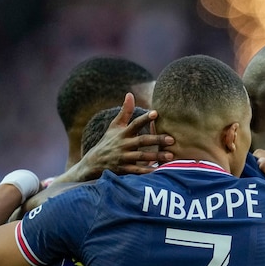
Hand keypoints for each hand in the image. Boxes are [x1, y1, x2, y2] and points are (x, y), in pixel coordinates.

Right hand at [57, 93, 175, 182]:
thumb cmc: (108, 142)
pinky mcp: (123, 169)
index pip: (135, 123)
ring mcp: (123, 157)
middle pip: (142, 141)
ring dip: (156, 156)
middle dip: (157, 140)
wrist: (92, 163)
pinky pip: (135, 170)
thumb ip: (125, 111)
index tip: (156, 113)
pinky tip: (157, 171)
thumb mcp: (114, 126)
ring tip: (170, 156)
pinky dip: (145, 171)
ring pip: (141, 156)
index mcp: (123, 133)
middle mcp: (123, 144)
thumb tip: (130, 94)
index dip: (145, 118)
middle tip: (171, 139)